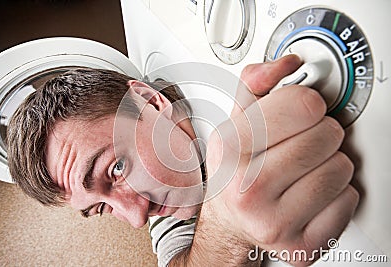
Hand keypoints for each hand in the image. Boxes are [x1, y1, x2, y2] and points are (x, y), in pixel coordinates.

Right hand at [202, 55, 358, 265]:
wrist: (230, 221)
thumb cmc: (235, 169)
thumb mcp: (236, 120)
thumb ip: (258, 82)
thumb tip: (288, 63)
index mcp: (229, 150)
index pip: (303, 104)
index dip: (306, 103)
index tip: (298, 111)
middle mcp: (247, 191)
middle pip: (328, 135)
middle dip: (319, 134)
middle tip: (299, 145)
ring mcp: (273, 223)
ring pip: (343, 169)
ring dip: (329, 164)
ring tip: (302, 171)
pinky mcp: (300, 247)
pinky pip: (348, 201)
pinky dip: (335, 195)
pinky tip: (308, 196)